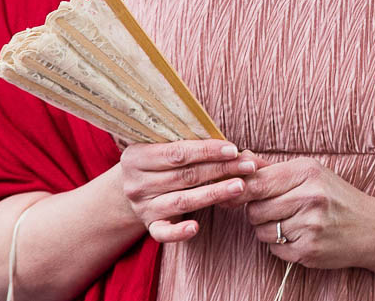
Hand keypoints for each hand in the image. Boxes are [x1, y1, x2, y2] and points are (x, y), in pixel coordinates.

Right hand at [120, 139, 267, 242]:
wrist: (127, 188)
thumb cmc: (153, 159)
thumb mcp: (157, 144)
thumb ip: (182, 141)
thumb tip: (223, 141)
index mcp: (136, 157)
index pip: (177, 153)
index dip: (207, 151)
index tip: (233, 149)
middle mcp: (137, 183)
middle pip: (185, 176)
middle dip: (220, 170)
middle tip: (247, 166)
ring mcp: (143, 207)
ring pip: (182, 201)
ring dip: (214, 194)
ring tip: (240, 187)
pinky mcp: (149, 226)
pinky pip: (163, 233)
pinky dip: (179, 232)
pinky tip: (196, 227)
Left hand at [233, 156, 374, 269]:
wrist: (370, 227)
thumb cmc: (335, 195)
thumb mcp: (309, 173)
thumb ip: (272, 169)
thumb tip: (238, 159)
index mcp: (307, 171)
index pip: (258, 181)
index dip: (240, 188)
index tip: (233, 191)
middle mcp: (310, 197)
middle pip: (255, 208)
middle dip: (256, 210)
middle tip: (271, 208)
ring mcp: (310, 226)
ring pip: (262, 231)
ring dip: (267, 228)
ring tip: (287, 221)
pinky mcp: (309, 251)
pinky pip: (275, 249)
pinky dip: (280, 244)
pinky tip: (297, 235)